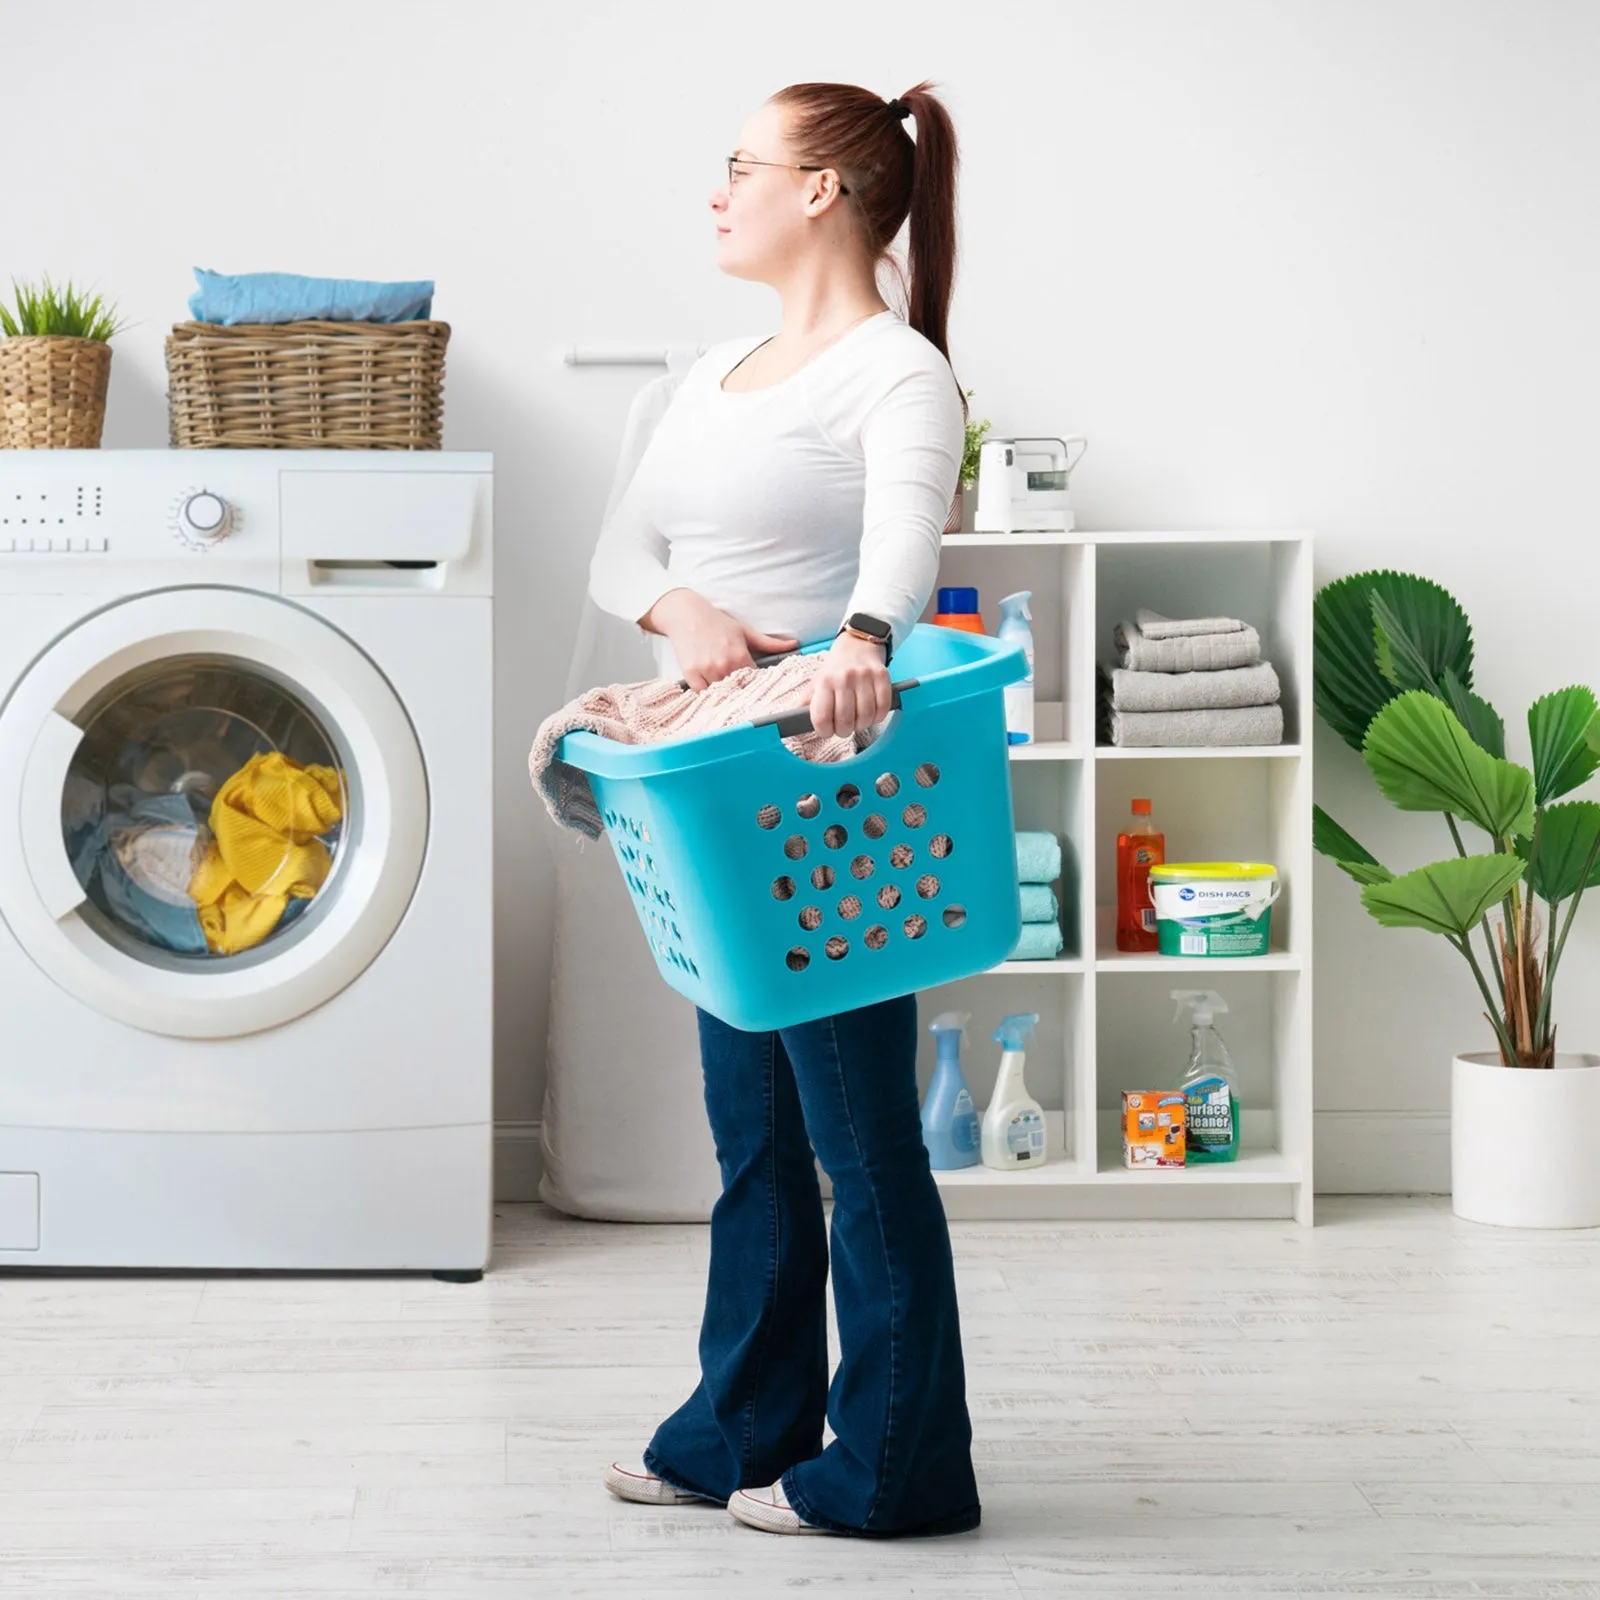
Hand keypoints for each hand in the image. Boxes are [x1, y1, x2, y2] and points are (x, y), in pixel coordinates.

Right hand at [644, 588, 798, 690]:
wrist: (686, 615)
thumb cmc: (716, 622)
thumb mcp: (745, 631)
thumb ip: (769, 643)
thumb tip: (794, 644)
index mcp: (740, 655)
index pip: (754, 681)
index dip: (755, 685)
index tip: (756, 688)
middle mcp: (724, 665)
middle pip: (738, 690)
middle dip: (740, 691)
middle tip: (740, 691)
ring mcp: (706, 670)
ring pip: (720, 694)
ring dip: (723, 693)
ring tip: (724, 687)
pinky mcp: (690, 674)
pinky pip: (702, 693)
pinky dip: (706, 692)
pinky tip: (710, 685)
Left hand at [802, 631, 892, 739]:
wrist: (858, 644)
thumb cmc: (836, 668)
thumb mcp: (817, 681)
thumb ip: (807, 701)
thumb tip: (791, 719)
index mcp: (825, 681)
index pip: (822, 717)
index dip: (824, 731)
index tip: (826, 731)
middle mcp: (844, 678)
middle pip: (845, 721)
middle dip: (844, 731)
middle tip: (843, 729)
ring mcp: (865, 677)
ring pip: (865, 716)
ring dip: (862, 725)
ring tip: (858, 722)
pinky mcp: (882, 676)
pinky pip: (883, 707)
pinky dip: (878, 717)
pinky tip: (872, 714)